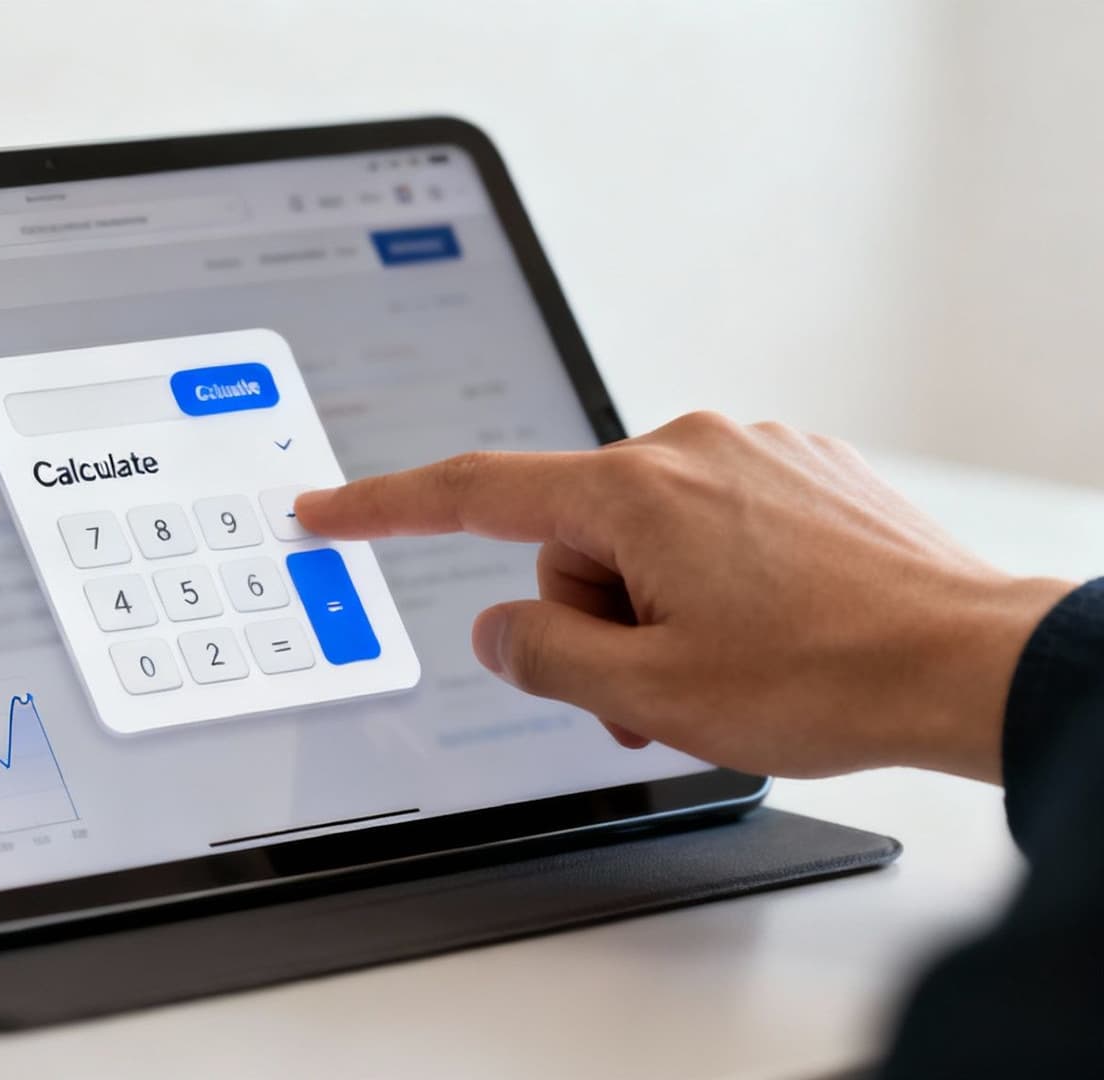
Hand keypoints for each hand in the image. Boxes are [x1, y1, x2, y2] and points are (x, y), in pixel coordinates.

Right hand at [293, 412, 1072, 781]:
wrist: (969, 662)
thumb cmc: (827, 677)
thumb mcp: (648, 691)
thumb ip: (541, 654)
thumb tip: (501, 627)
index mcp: (633, 491)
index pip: (471, 492)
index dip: (382, 506)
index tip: (326, 508)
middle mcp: (686, 446)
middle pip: (572, 538)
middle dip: (593, 616)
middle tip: (651, 686)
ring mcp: (750, 448)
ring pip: (644, 535)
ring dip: (656, 606)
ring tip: (724, 667)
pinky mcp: (798, 465)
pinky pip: (710, 519)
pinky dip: (712, 577)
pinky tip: (768, 626)